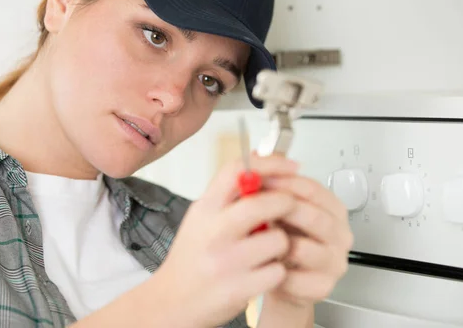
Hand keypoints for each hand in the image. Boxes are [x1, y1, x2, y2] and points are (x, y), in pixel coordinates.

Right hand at [151, 155, 299, 327]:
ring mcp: (226, 262)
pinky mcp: (238, 288)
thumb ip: (229, 194)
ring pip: (277, 239)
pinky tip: (263, 271)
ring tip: (269, 249)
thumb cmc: (193, 257)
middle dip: (285, 203)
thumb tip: (259, 160)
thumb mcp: (202, 218)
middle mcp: (213, 232)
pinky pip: (278, 271)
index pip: (238, 170)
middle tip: (290, 207)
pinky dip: (277, 271)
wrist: (171, 302)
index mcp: (205, 208)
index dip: (270, 163)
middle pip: (262, 203)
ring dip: (282, 243)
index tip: (291, 166)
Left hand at [263, 173, 353, 307]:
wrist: (280, 276)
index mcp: (333, 209)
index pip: (313, 190)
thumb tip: (252, 161)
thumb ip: (270, 184)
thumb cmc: (282, 238)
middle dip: (282, 210)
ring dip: (277, 243)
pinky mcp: (322, 287)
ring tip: (257, 239)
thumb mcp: (278, 207)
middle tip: (256, 208)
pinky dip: (275, 272)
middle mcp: (339, 234)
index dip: (285, 182)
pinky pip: (296, 279)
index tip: (261, 179)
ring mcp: (334, 262)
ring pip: (305, 249)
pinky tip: (263, 265)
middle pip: (315, 217)